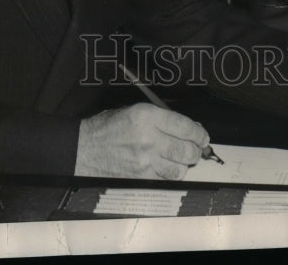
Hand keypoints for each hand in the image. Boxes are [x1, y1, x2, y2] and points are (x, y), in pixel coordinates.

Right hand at [75, 103, 209, 179]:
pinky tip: (169, 167)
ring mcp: (146, 161)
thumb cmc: (107, 127)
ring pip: (180, 168)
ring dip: (186, 164)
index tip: (202, 135)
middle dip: (196, 149)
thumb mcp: (134, 110)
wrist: (85, 149)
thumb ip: (159, 117)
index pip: (184, 126)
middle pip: (187, 150)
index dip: (199, 132)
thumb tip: (184, 126)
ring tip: (183, 158)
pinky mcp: (142, 177)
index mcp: (147, 116)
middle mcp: (149, 139)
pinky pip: (167, 178)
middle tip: (197, 147)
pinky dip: (172, 173)